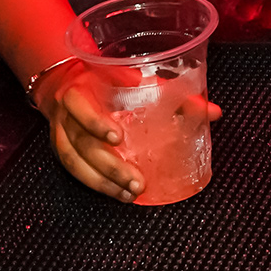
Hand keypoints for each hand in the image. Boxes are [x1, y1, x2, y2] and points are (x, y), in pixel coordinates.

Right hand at [32, 57, 209, 203]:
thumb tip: (211, 111)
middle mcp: (65, 116)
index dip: (95, 122)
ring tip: (129, 193)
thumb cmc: (104, 79)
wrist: (65, 83)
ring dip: (103, 182)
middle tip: (136, 180)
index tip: (118, 136)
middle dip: (109, 166)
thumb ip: (168, 92)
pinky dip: (97, 185)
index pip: (79, 106)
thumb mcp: (131, 76)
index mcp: (78, 90)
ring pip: (76, 163)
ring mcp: (60, 135)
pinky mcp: (62, 151)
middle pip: (81, 144)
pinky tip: (118, 194)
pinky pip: (76, 172)